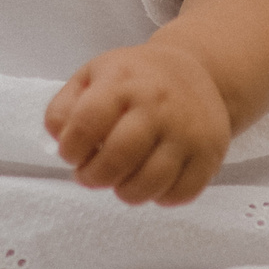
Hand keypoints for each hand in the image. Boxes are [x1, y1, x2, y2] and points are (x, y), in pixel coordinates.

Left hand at [44, 42, 230, 206]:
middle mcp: (157, 105)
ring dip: (125, 192)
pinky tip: (151, 182)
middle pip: (118, 158)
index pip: (86, 124)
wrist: (195, 71)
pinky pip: (181, 194)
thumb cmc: (133, 80)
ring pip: (149, 183)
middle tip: (90, 176)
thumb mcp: (91, 76)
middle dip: (94, 177)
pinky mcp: (209, 154)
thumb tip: (59, 140)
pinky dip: (160, 197)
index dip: (71, 149)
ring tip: (120, 181)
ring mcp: (187, 131)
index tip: (72, 154)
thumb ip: (64, 107)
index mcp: (122, 82)